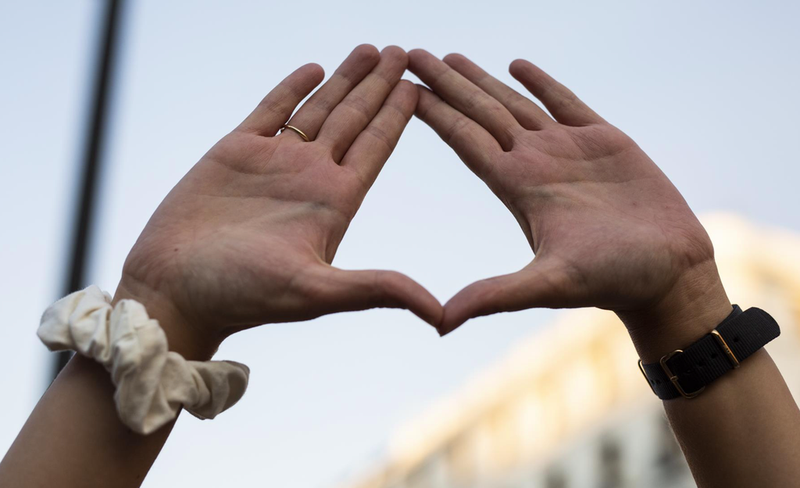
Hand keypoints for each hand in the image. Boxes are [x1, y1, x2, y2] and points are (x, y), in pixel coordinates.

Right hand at [115, 45, 441, 358]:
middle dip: (379, 86)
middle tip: (404, 53)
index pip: (376, 147)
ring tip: (372, 50)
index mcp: (334, 203)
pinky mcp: (235, 152)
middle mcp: (310, 177)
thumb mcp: (317, 292)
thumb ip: (377, 290)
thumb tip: (442, 316)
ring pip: (319, 109)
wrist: (173, 290)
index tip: (421, 85)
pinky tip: (314, 68)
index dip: (399, 115)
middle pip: (355, 119)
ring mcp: (274, 162)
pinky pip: (271, 109)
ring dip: (345, 79)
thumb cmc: (242, 296)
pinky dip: (293, 88)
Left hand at [408, 50, 730, 355]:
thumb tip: (439, 322)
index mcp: (518, 188)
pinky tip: (516, 65)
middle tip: (410, 54)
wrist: (668, 274)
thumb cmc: (613, 281)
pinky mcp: (605, 141)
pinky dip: (541, 82)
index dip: (435, 113)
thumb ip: (496, 296)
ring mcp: (567, 150)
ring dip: (482, 80)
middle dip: (446, 84)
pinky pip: (565, 102)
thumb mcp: (549, 285)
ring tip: (450, 57)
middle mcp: (535, 164)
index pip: (465, 140)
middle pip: (479, 113)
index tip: (403, 87)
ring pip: (515, 103)